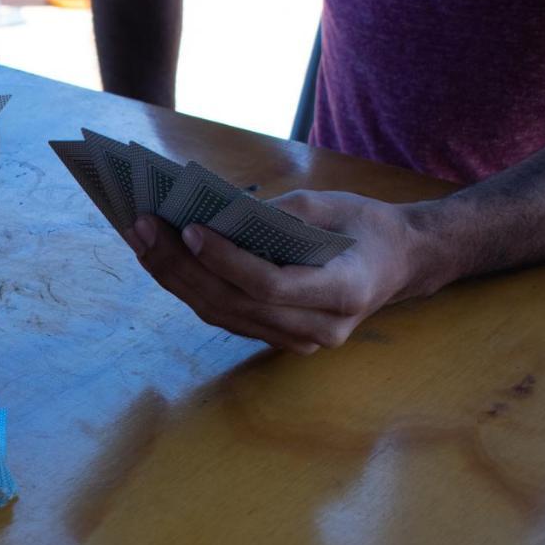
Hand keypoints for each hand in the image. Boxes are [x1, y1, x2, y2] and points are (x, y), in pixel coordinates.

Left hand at [128, 190, 432, 353]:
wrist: (401, 263)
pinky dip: (192, 287)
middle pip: (234, 304)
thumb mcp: (333, 204)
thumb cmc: (366, 226)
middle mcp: (320, 327)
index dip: (225, 260)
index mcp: (343, 292)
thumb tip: (217, 212)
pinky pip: (227, 316)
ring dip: (176, 278)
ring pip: (223, 315)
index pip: (269, 284)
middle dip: (181, 266)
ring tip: (143, 240)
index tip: (190, 229)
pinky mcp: (278, 337)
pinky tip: (164, 259)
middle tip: (144, 228)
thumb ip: (281, 212)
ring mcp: (299, 340)